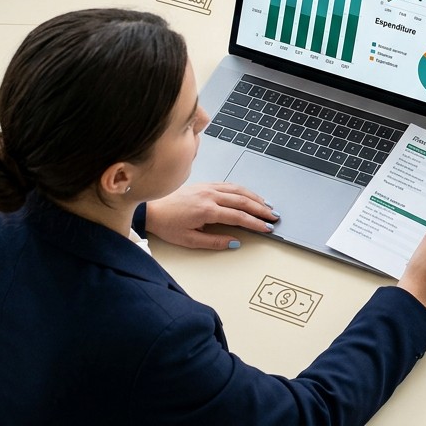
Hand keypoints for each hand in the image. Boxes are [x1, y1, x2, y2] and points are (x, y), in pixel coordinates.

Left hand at [144, 182, 279, 249]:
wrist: (152, 208)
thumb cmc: (168, 224)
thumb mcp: (189, 240)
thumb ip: (214, 241)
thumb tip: (234, 242)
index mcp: (207, 210)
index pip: (238, 217)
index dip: (255, 223)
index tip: (266, 228)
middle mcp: (211, 196)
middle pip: (243, 201)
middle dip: (261, 209)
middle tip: (273, 216)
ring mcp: (209, 187)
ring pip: (239, 190)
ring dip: (255, 197)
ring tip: (267, 205)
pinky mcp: (206, 184)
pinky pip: (230, 185)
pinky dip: (243, 190)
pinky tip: (250, 195)